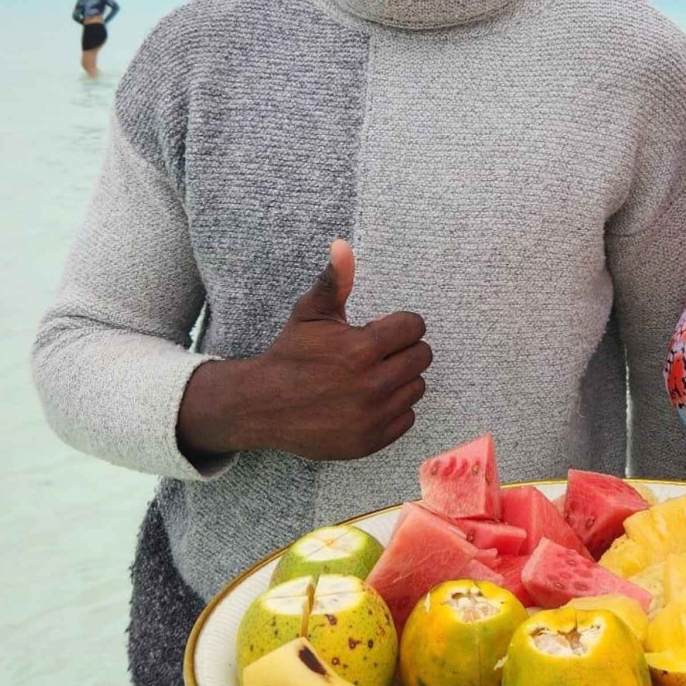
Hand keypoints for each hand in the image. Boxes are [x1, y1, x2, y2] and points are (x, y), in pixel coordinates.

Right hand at [177, 241, 430, 462]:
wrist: (263, 405)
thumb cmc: (291, 354)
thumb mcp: (310, 313)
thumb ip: (334, 280)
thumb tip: (343, 245)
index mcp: (362, 348)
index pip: (415, 328)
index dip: (398, 325)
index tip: (380, 330)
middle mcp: (372, 385)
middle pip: (422, 357)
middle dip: (402, 350)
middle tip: (376, 353)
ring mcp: (373, 416)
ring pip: (417, 387)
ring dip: (399, 379)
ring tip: (370, 376)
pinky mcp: (372, 440)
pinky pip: (407, 417)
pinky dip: (393, 408)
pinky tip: (368, 400)